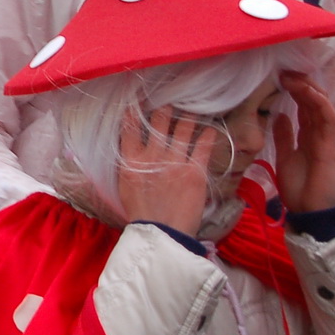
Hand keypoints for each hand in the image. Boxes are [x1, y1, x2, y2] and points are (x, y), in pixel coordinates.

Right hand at [115, 107, 214, 234]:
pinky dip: (207, 136)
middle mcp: (152, 154)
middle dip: (167, 109)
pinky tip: (211, 129)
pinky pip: (203, 146)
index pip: (130, 126)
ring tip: (195, 110)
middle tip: (173, 103)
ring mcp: (175, 161)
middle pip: (160, 121)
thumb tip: (130, 150)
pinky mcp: (195, 171)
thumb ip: (127, 164)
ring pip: (184, 129)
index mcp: (131, 159)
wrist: (161, 233)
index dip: (135, 111)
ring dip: (189, 117)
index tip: (141, 101)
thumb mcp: (123, 185)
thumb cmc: (140, 212)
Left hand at [274, 73, 334, 214]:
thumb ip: (284, 137)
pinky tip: (308, 91)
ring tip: (293, 77)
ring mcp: (326, 139)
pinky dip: (319, 104)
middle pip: (313, 104)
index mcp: (308, 137)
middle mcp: (318, 135)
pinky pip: (328, 120)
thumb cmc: (300, 188)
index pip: (304, 108)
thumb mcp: (285, 157)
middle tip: (286, 71)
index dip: (295, 92)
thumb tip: (279, 116)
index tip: (281, 78)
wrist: (310, 212)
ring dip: (309, 90)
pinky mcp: (330, 146)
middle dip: (302, 86)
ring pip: (321, 108)